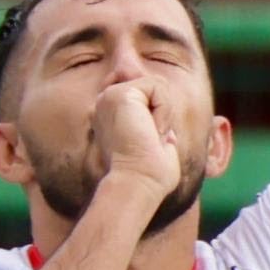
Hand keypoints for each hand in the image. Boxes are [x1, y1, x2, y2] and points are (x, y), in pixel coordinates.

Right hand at [87, 76, 181, 205]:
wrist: (138, 183)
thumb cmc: (149, 176)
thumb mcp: (153, 147)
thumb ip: (155, 130)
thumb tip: (164, 128)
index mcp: (109, 116)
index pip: (139, 90)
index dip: (154, 104)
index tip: (153, 135)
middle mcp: (104, 104)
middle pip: (149, 85)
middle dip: (161, 111)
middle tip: (151, 139)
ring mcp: (109, 97)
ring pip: (155, 85)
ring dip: (164, 113)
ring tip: (151, 136)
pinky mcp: (120, 95)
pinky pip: (157, 86)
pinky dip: (164, 110)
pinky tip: (152, 130)